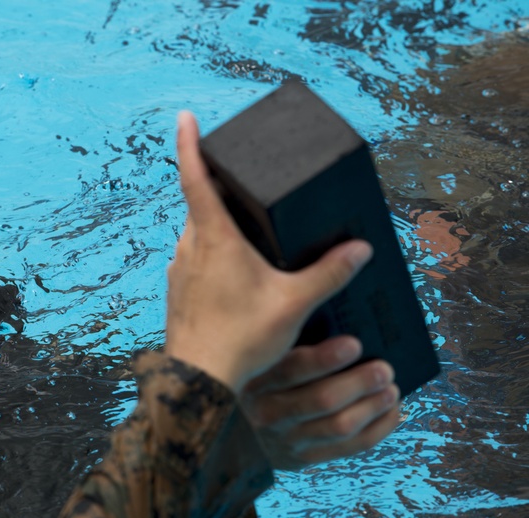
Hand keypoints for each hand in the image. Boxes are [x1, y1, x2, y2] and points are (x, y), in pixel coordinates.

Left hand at [165, 111, 373, 391]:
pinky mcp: (178, 291)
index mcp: (214, 238)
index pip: (195, 178)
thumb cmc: (242, 339)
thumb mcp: (295, 304)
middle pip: (199, 204)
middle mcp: (190, 247)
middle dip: (218, 189)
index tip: (185, 117)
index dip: (189, 144)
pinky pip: (194, 260)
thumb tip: (359, 250)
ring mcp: (179, 270)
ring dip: (216, 226)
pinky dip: (211, 255)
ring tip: (248, 234)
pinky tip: (234, 274)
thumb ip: (329, 273)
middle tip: (242, 183)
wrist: (199, 381)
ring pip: (196, 234)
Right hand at [240, 336, 400, 469]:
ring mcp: (285, 440)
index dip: (325, 358)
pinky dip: (378, 428)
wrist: (226, 428)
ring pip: (340, 426)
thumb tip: (337, 318)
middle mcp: (266, 414)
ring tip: (391, 389)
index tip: (354, 344)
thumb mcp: (255, 359)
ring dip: (373, 406)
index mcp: (253, 381)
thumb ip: (285, 343)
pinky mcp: (301, 459)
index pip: (290, 370)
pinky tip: (390, 411)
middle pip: (323, 400)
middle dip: (361, 383)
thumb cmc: (255, 378)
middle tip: (384, 368)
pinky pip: (349, 448)